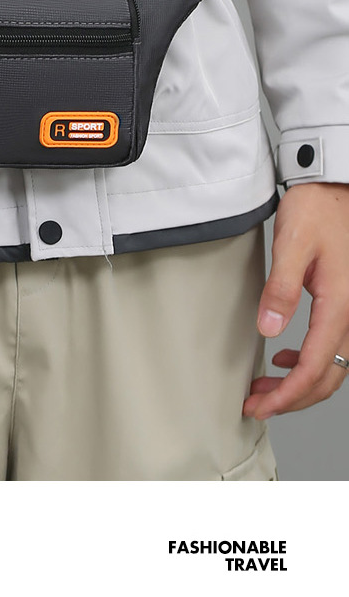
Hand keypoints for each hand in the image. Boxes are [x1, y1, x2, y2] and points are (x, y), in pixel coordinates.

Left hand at [243, 182, 348, 419]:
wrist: (334, 189)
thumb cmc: (316, 210)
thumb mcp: (292, 245)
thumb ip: (281, 289)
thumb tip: (269, 330)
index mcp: (340, 305)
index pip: (316, 367)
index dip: (288, 395)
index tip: (261, 407)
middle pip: (329, 377)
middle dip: (293, 399)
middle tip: (257, 406)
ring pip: (333, 365)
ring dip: (301, 383)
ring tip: (266, 388)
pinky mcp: (344, 303)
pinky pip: (334, 346)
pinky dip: (311, 362)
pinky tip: (287, 357)